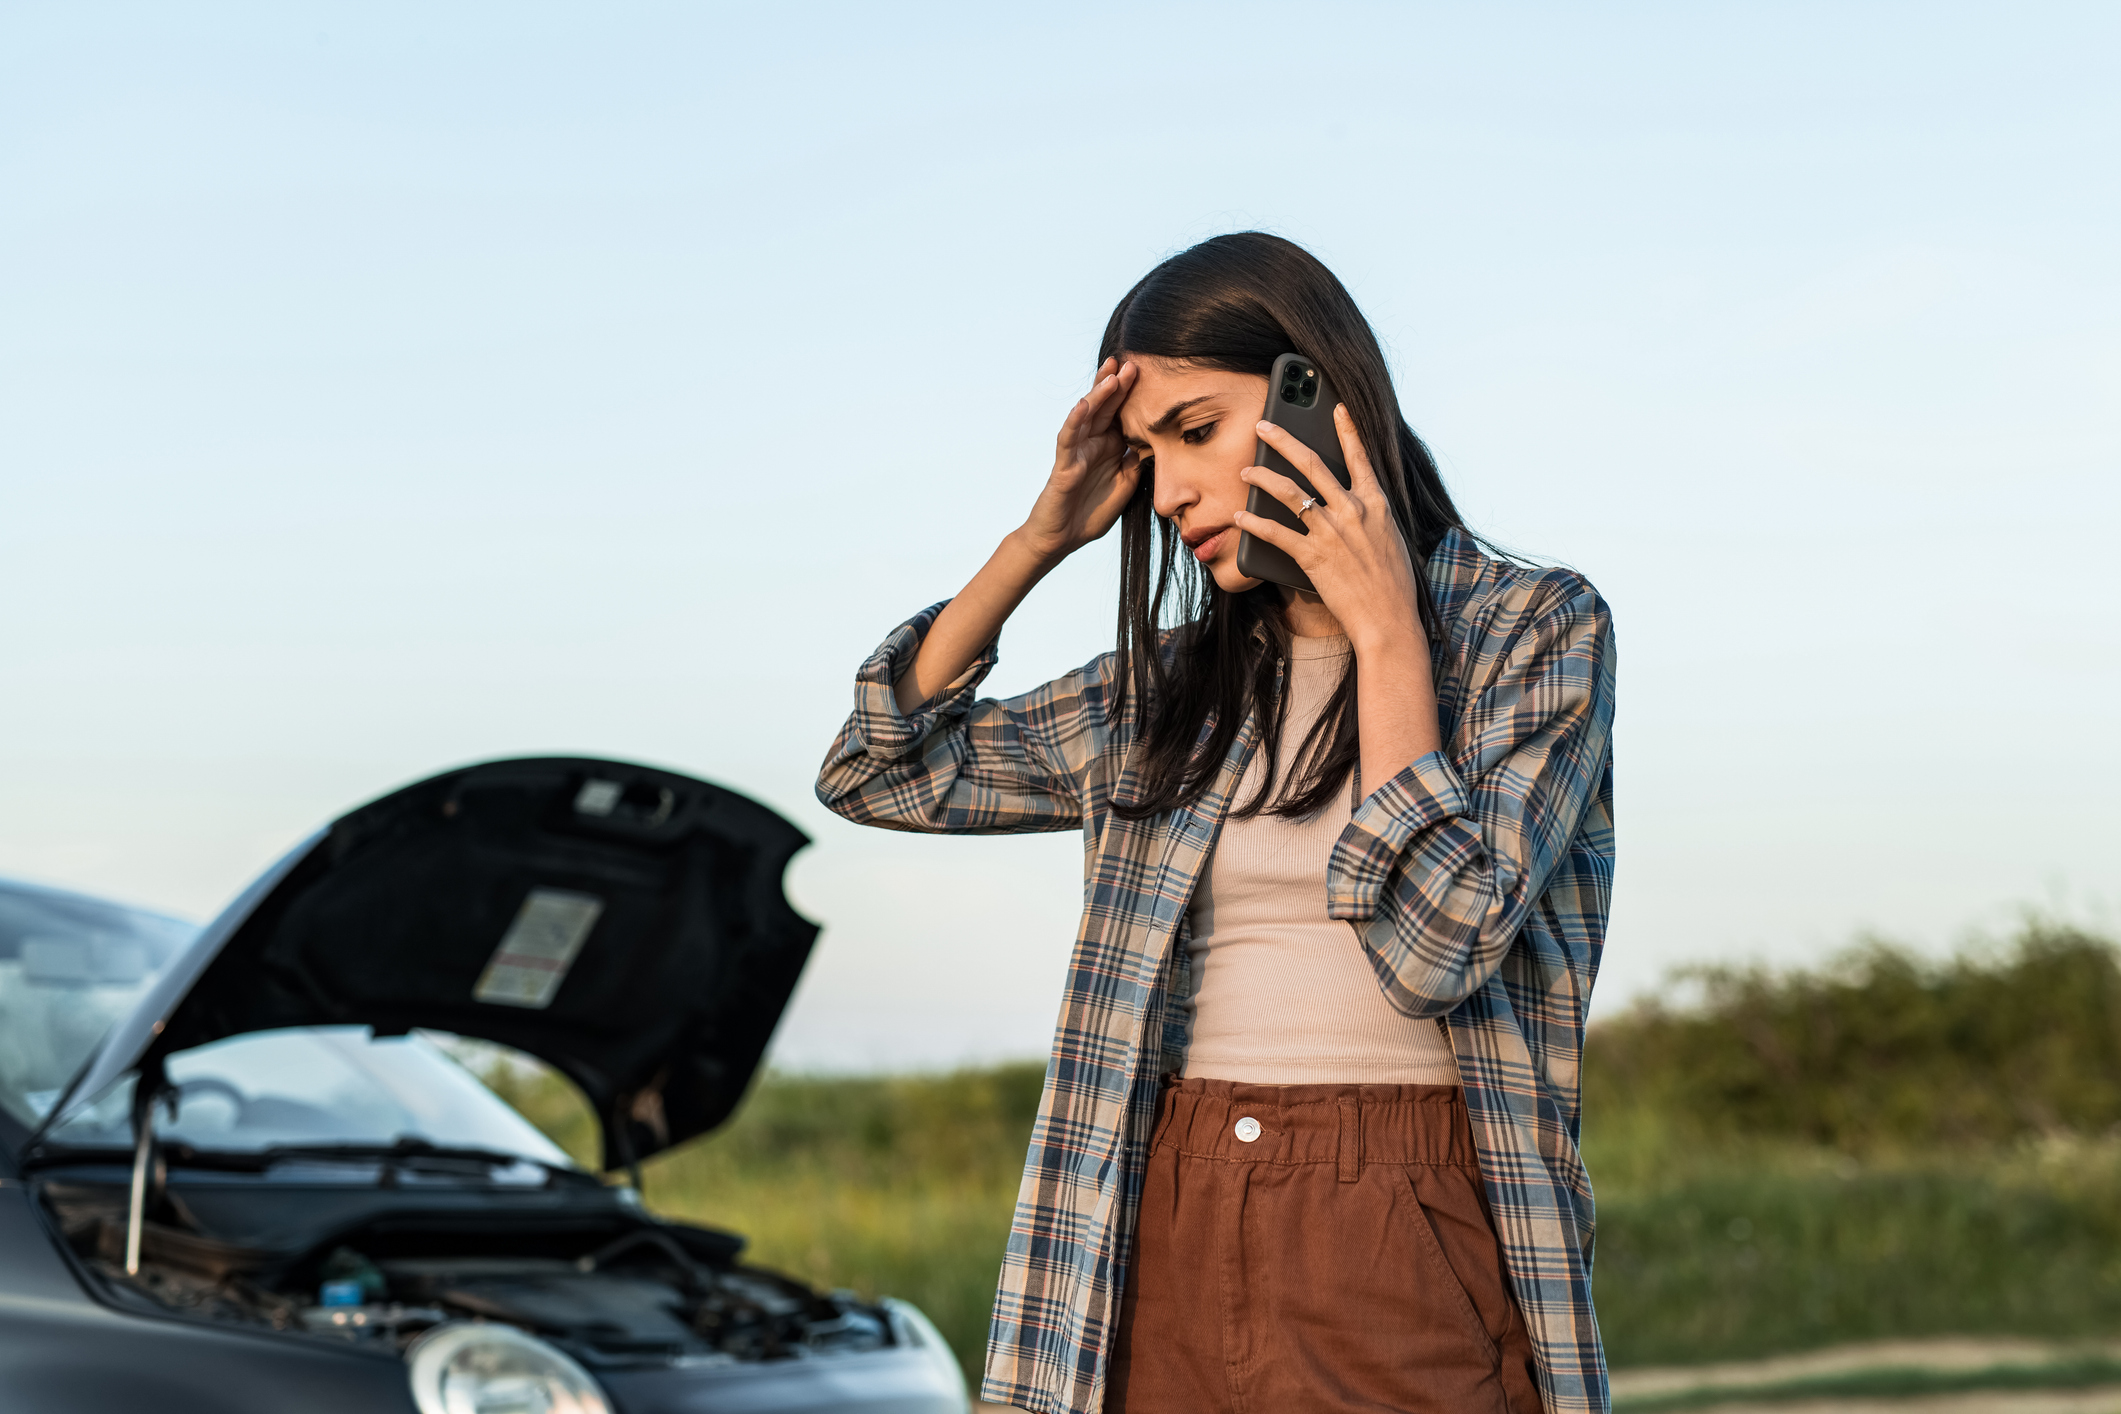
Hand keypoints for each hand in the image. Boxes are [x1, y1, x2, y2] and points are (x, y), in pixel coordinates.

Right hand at [1016, 357, 1140, 566]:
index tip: (1151, 375)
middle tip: (1132, 362)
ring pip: (1087, 415)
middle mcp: (1092, 443)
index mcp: (1109, 446)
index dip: (1133, 395)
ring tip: (1110, 372)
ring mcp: (1077, 451)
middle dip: (1117, 384)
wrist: (1064, 539)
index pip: (1122, 413)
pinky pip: (1068, 438)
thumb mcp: (1126, 485)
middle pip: (1105, 407)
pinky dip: (1075, 421)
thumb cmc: (1091, 512)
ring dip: (1098, 393)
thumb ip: (1138, 463)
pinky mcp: (1064, 465)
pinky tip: (1083, 404)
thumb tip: (1158, 442)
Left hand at [1233, 406, 1424, 655]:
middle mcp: (1352, 510)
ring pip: (1288, 492)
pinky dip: (1254, 524)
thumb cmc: (1392, 585)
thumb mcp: (1389, 541)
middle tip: (1264, 426)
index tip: (1336, 407)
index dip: (1346, 429)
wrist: (1388, 619)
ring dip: (1262, 477)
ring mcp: (1330, 531)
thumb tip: (1347, 506)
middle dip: (1283, 440)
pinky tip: (1241, 517)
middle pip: (1312, 463)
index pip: (1359, 457)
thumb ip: (1369, 518)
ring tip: (1245, 471)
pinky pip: (1275, 533)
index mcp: (1376, 504)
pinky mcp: (1312, 556)